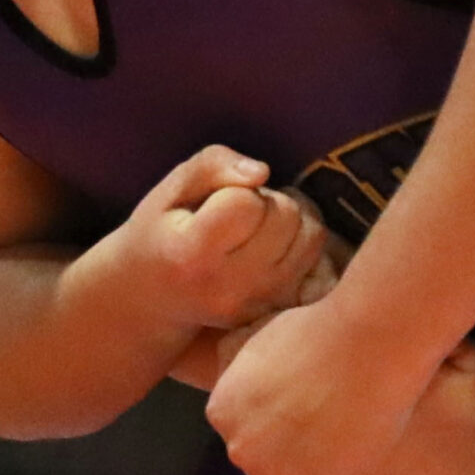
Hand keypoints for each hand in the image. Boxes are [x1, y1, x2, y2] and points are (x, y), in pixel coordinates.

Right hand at [105, 146, 330, 337]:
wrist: (154, 301)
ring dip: (292, 219)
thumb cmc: (161, 234)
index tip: (215, 204)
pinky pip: (320, 259)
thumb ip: (213, 166)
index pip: (247, 202)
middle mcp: (230, 288)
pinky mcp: (281, 309)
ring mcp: (260, 303)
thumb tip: (263, 172)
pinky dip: (304, 244)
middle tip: (239, 213)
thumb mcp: (171, 189)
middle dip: (268, 201)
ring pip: (313, 234)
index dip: (236, 191)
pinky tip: (275, 248)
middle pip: (287, 215)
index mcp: (193, 256)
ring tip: (259, 226)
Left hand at [206, 293, 440, 474]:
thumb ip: (244, 360)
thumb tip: (231, 358)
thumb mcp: (263, 333)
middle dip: (270, 452)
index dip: (261, 418)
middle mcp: (242, 446)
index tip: (291, 406)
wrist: (370, 344)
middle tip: (311, 431)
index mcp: (223, 408)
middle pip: (246, 461)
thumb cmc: (323, 327)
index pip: (231, 426)